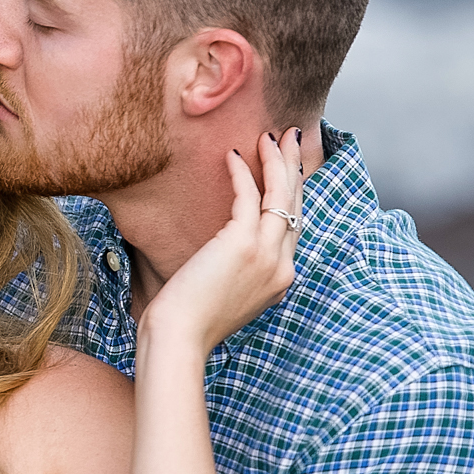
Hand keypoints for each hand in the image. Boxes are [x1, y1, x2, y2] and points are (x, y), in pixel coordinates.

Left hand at [143, 128, 304, 354]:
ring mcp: (267, 256)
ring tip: (271, 135)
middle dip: (294, 168)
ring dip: (277, 161)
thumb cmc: (187, 322)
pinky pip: (248, 197)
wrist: (178, 338)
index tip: (289, 168)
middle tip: (291, 137)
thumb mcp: (223, 296)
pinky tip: (232, 156)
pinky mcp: (242, 245)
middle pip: (295, 206)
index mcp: (280, 280)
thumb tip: (222, 256)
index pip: (293, 226)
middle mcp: (281, 267)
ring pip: (281, 196)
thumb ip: (235, 274)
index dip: (293, 193)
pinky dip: (241, 173)